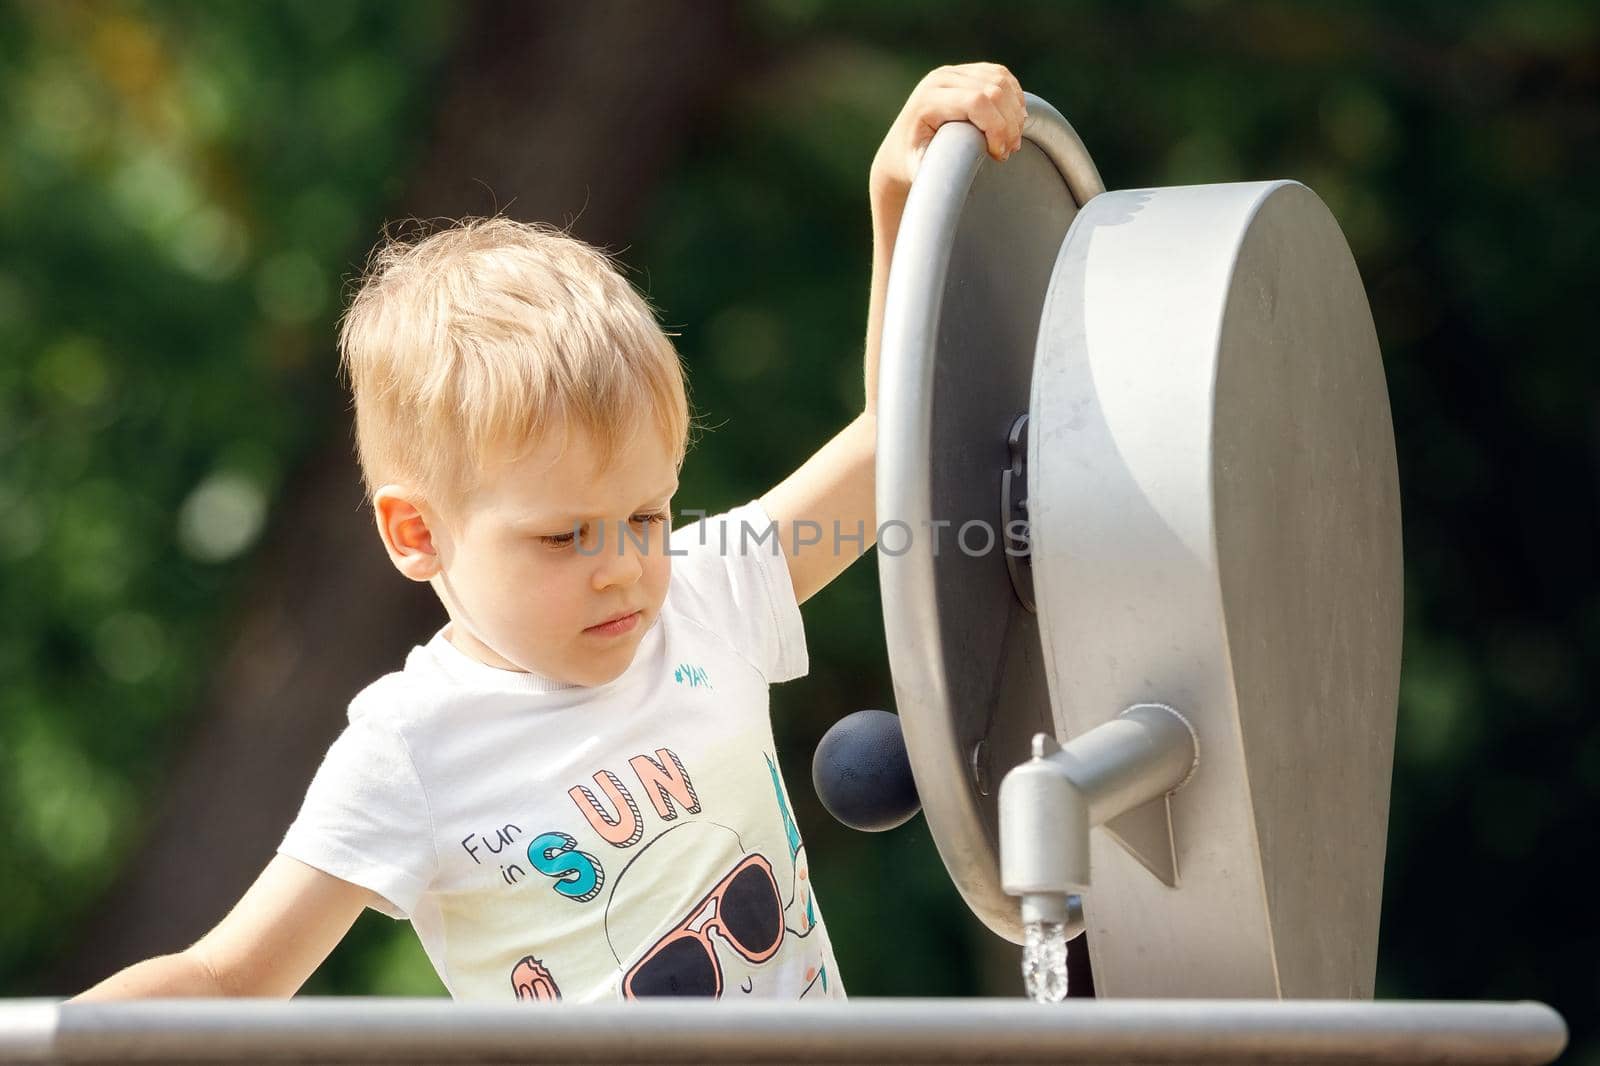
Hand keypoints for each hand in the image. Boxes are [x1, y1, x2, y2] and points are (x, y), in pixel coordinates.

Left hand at [870, 62, 1026, 203]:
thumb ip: (937, 172)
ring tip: (1010, 140)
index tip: (998, 153)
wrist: (901, 149)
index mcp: (928, 99)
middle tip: (1008, 150)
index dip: (997, 127)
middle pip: (993, 90)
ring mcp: (954, 71)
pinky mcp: (967, 71)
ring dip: (1014, 112)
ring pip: (1001, 80)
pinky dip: (1014, 98)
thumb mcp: (920, 171)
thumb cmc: (911, 164)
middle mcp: (940, 79)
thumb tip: (958, 174)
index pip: (977, 102)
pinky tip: (1012, 122)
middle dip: (1009, 123)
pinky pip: (1001, 75)